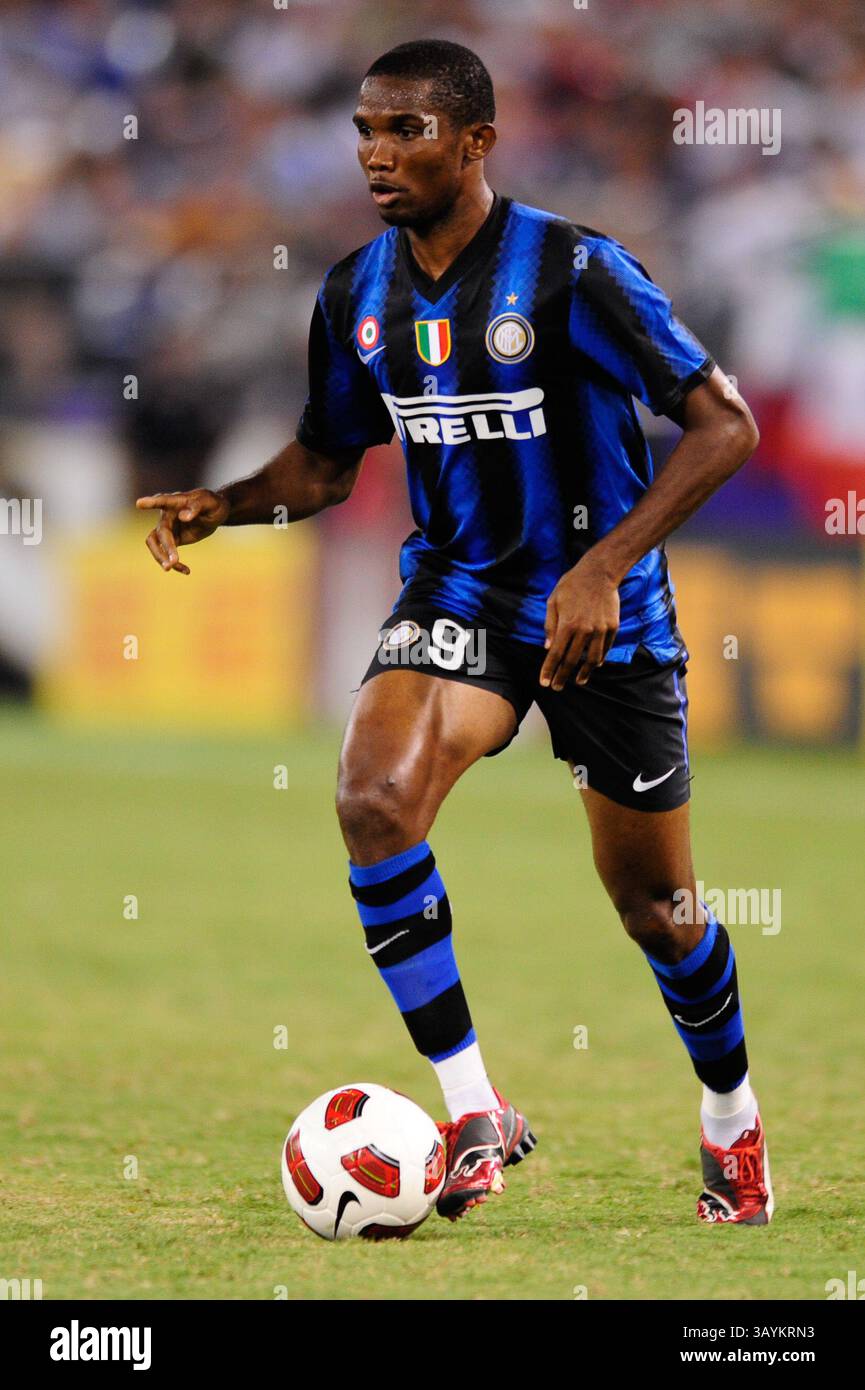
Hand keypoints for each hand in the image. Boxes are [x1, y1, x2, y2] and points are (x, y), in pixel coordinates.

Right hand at [136, 489, 229, 573]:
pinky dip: (176, 564)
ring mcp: (167, 528)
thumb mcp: (210, 503)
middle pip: (160, 532)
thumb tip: (183, 517)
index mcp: (176, 501)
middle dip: (166, 548)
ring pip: (155, 544)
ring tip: (170, 568)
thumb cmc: (211, 504)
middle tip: (174, 562)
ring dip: (160, 557)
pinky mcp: (172, 540)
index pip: (162, 501)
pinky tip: (187, 571)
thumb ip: (196, 507)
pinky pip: (166, 554)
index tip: (139, 503)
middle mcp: (167, 515)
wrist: (215, 513)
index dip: (151, 503)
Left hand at [540, 555, 619, 689]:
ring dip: (584, 673)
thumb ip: (550, 625)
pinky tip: (594, 665)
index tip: (545, 682)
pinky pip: (605, 648)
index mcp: (567, 624)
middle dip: (563, 677)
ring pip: (593, 659)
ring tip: (578, 681)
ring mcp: (601, 630)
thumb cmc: (572, 585)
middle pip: (573, 661)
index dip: (549, 670)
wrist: (599, 572)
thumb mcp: (553, 601)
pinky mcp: (612, 627)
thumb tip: (549, 648)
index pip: (556, 655)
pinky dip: (599, 659)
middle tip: (557, 687)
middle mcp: (584, 630)